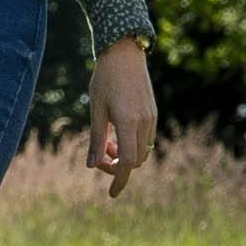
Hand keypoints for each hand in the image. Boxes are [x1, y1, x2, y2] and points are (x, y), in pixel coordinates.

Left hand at [87, 38, 157, 191]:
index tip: (111, 193)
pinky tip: (119, 132)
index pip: (127, 162)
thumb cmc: (104, 78)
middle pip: (136, 160)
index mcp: (127, 121)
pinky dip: (134, 144)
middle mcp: (144, 122)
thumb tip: (92, 165)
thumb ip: (96, 139)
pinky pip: (147, 138)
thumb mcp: (95, 109)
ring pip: (143, 151)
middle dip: (119, 166)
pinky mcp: (153, 112)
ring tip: (108, 142)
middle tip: (100, 155)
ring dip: (127, 155)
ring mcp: (151, 117)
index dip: (119, 179)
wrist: (124, 51)